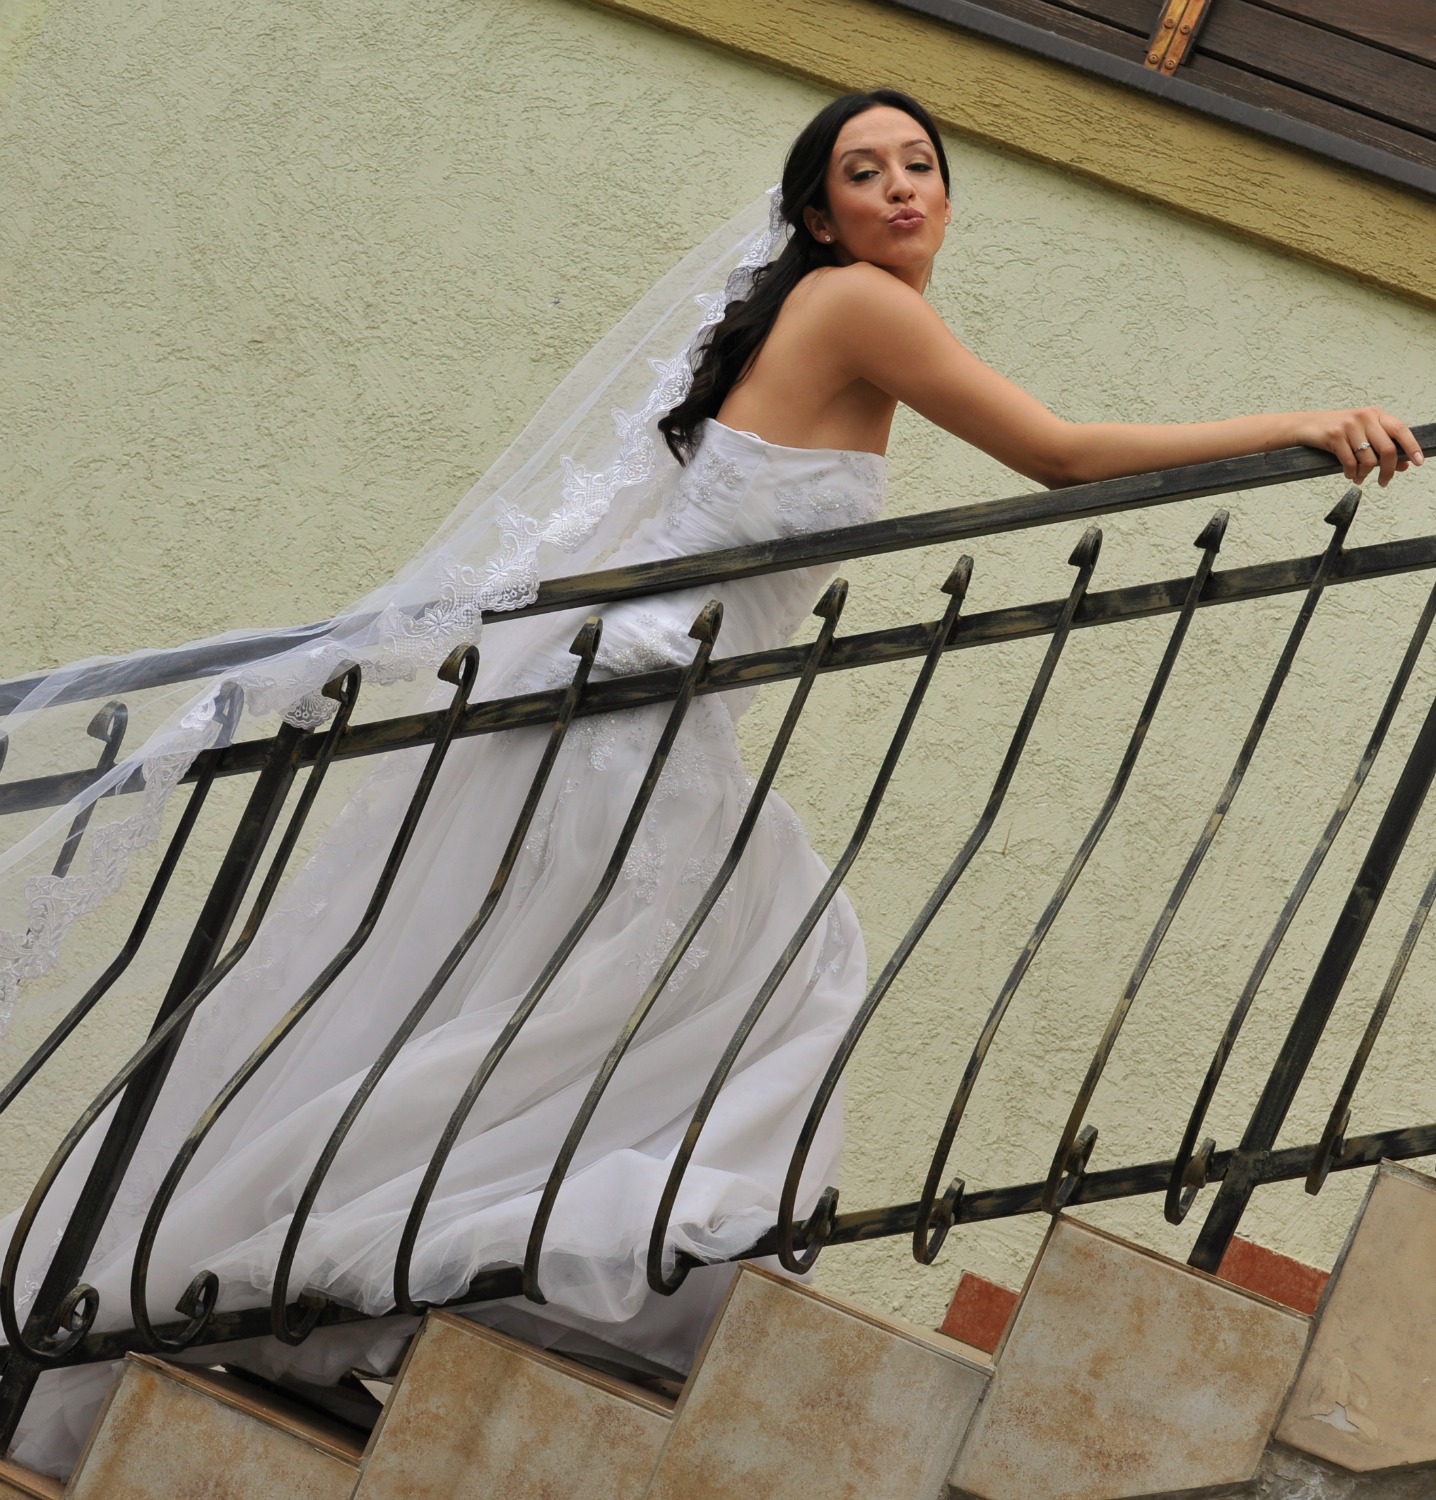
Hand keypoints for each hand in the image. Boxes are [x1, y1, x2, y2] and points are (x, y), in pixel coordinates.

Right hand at [1290, 407, 1424, 487]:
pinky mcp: (1334, 436)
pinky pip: (1350, 463)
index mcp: (1375, 414)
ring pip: (1368, 459)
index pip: (1401, 430)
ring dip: (1365, 474)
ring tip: (1359, 478)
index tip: (1418, 462)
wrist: (1305, 425)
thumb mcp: (1361, 435)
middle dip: (1387, 470)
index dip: (1412, 447)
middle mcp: (1365, 417)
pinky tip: (1350, 475)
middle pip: (1387, 449)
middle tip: (1384, 481)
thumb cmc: (1335, 431)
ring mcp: (1349, 426)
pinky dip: (1351, 474)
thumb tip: (1403, 465)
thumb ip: (1382, 448)